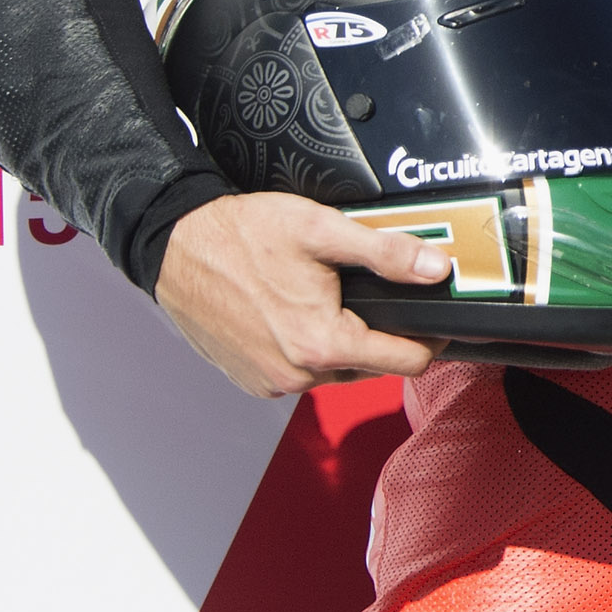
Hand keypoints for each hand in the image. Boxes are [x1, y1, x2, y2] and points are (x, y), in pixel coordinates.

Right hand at [154, 189, 448, 398]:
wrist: (174, 247)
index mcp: (322, 345)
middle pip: (373, 366)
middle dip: (383, 333)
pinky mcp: (251, 379)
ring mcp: (270, 381)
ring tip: (333, 297)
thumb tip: (437, 268)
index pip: (407, 362)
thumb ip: (386, 253)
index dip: (429, 338)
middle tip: (376, 293)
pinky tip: (298, 312)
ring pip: (337, 370)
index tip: (435, 317)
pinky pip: (300, 372)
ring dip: (345, 341)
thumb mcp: (322, 230)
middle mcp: (296, 375)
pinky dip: (309, 348)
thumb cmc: (241, 235)